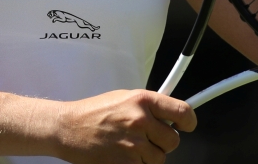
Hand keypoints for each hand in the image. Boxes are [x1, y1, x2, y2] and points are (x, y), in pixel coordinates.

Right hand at [52, 89, 196, 163]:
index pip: (183, 111)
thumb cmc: (94, 112)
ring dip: (148, 156)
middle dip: (163, 142)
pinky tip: (123, 156)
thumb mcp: (124, 98)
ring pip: (159, 159)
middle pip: (173, 141)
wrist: (68, 128)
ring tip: (129, 147)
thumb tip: (170, 115)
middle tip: (148, 138)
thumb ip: (147, 107)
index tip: (187, 125)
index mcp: (143, 100)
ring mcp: (133, 145)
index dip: (189, 121)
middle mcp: (141, 121)